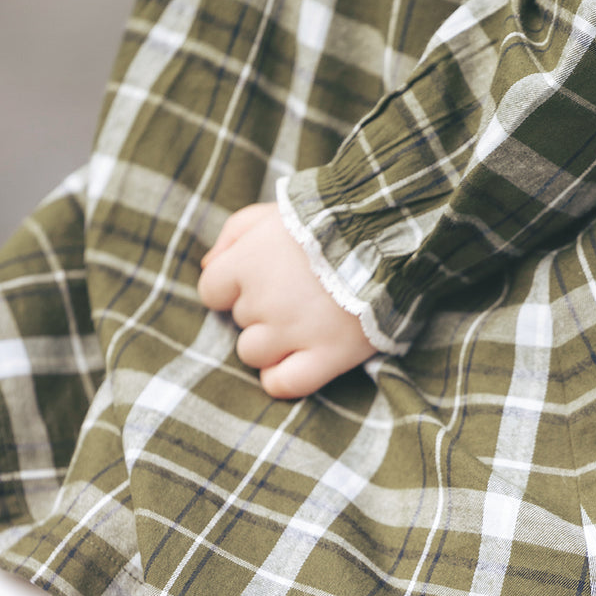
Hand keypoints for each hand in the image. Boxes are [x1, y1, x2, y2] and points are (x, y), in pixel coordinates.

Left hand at [197, 202, 376, 397]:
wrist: (388, 235)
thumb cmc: (328, 219)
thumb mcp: (274, 211)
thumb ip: (234, 233)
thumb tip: (208, 265)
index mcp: (247, 263)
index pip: (212, 291)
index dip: (232, 289)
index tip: (259, 282)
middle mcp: (263, 301)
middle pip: (239, 321)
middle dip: (260, 310)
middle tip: (297, 293)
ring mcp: (293, 332)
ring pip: (252, 354)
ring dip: (270, 343)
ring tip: (302, 324)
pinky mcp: (326, 355)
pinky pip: (283, 384)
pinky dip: (281, 378)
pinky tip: (297, 361)